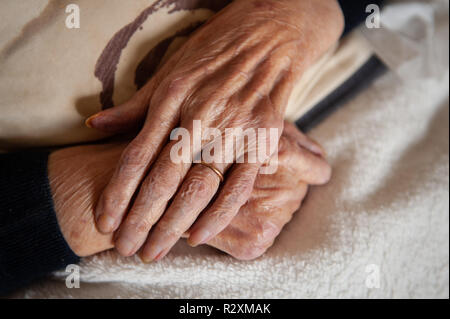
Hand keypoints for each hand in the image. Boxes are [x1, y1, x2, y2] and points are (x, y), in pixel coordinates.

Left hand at [86, 0, 342, 258]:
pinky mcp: (262, 138)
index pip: (137, 155)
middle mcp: (200, 116)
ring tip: (154, 250)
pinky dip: (219, 214)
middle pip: (163, 179)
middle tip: (126, 248)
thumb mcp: (169, 70)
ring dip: (174, 225)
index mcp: (172, 98)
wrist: (271, 33)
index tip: (105, 221)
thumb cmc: (215, 50)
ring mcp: (233, 128)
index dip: (118, 192)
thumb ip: (135, 106)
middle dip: (141, 220)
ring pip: (198, 188)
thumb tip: (95, 127)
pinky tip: (198, 236)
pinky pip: (239, 184)